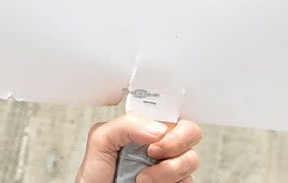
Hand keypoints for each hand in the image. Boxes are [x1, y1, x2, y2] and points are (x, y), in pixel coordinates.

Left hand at [73, 115, 201, 182]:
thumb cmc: (96, 175)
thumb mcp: (100, 140)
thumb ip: (125, 125)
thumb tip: (158, 128)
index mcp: (145, 130)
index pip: (171, 112)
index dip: (171, 118)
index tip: (155, 134)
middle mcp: (161, 147)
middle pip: (191, 132)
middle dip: (175, 142)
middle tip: (153, 153)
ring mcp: (170, 168)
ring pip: (191, 159)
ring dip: (167, 171)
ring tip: (142, 179)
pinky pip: (189, 181)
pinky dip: (169, 182)